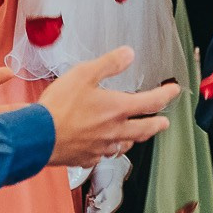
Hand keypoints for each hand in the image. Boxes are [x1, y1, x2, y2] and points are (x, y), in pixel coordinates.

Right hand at [42, 47, 178, 168]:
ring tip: (136, 136)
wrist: (37, 136)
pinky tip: (103, 148)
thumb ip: (109, 64)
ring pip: (125, 145)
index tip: (174, 91)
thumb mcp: (83, 74)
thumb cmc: (58, 106)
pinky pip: (102, 156)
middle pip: (144, 129)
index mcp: (117, 109)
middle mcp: (114, 131)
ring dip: (134, 139)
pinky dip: (107, 150)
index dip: (166, 95)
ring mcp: (101, 147)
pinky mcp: (86, 158)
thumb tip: (129, 54)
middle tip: (164, 123)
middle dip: (157, 124)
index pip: (151, 102)